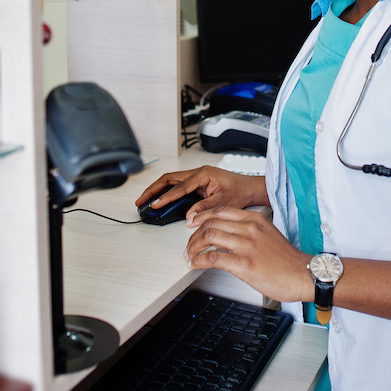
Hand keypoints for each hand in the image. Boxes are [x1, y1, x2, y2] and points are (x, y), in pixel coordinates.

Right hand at [134, 166, 268, 222]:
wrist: (249, 188)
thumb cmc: (240, 191)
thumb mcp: (223, 202)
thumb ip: (205, 208)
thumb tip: (189, 217)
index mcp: (203, 174)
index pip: (180, 186)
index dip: (166, 197)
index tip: (155, 205)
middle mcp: (197, 173)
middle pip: (169, 179)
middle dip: (153, 190)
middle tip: (141, 201)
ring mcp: (196, 177)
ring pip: (171, 181)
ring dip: (157, 190)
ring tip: (145, 201)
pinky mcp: (196, 184)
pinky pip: (176, 186)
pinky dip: (166, 193)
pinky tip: (159, 200)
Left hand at [185, 206, 311, 303]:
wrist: (303, 275)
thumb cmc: (287, 260)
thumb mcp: (268, 234)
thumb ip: (248, 230)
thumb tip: (228, 234)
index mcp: (254, 219)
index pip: (220, 210)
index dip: (201, 216)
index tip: (192, 223)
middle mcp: (249, 228)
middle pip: (210, 223)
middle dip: (193, 235)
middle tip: (189, 244)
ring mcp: (246, 245)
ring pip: (208, 237)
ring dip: (192, 247)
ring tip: (189, 255)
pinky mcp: (244, 264)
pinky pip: (212, 258)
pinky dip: (198, 261)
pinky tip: (195, 264)